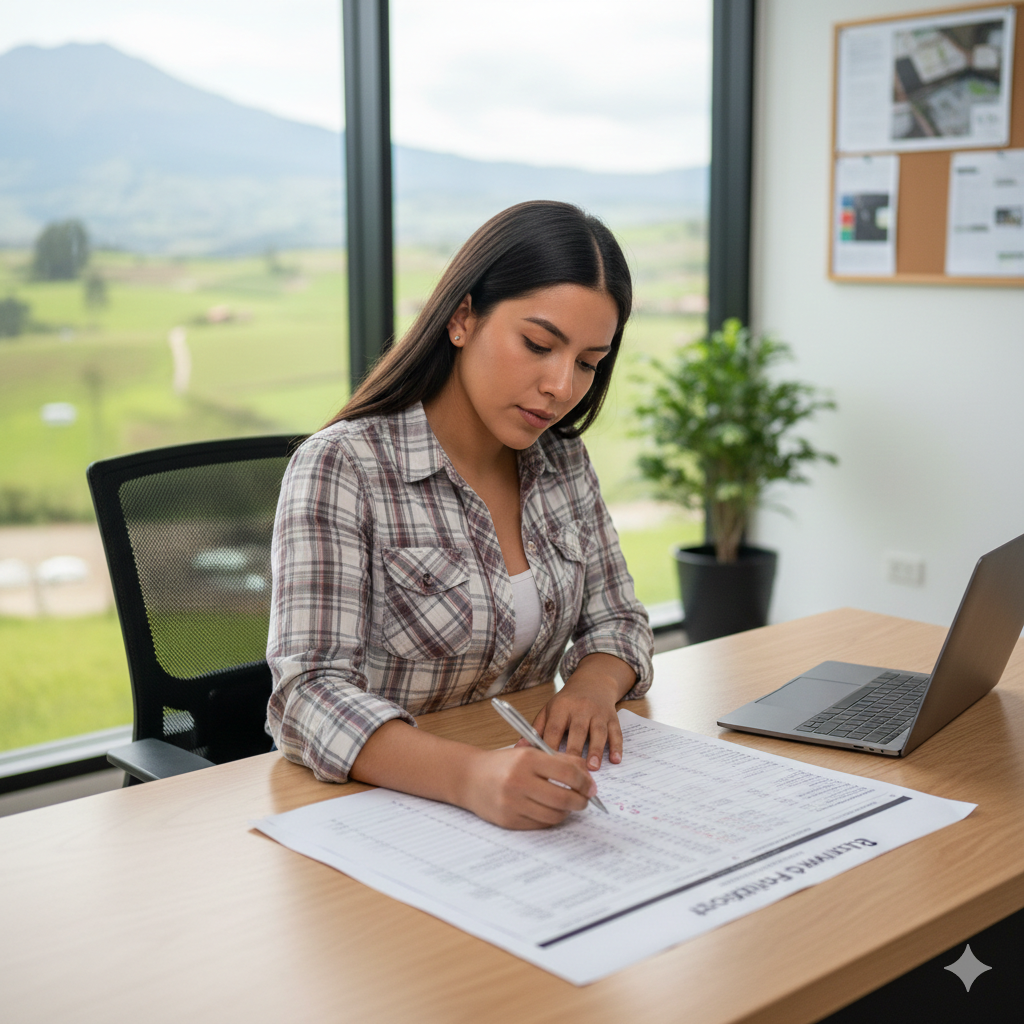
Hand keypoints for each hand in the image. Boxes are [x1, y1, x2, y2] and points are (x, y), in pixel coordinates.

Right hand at [461, 746, 595, 829]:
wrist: (469, 777)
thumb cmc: (503, 764)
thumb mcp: (530, 752)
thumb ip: (560, 760)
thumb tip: (588, 776)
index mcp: (526, 759)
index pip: (567, 773)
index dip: (584, 782)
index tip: (591, 787)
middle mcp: (518, 781)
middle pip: (564, 798)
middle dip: (580, 801)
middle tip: (584, 800)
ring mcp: (512, 803)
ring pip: (554, 815)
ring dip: (566, 811)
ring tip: (566, 804)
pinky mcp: (508, 820)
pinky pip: (540, 825)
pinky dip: (550, 819)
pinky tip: (549, 810)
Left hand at [526, 653, 635, 770]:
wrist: (593, 682)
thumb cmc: (568, 701)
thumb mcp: (550, 709)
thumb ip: (536, 729)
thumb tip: (519, 748)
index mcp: (562, 707)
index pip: (555, 728)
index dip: (551, 746)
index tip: (547, 765)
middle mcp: (581, 708)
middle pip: (578, 730)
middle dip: (574, 751)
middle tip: (571, 771)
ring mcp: (598, 712)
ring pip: (598, 732)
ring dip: (596, 750)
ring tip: (593, 768)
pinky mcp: (612, 717)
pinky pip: (616, 732)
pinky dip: (617, 746)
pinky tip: (616, 760)